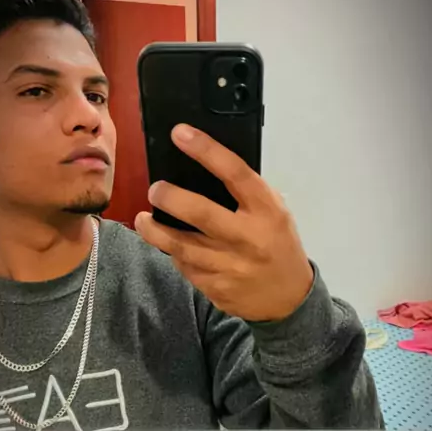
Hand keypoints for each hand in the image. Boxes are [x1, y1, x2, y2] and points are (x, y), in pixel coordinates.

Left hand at [134, 124, 313, 321]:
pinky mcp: (217, 289)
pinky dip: (175, 255)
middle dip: (171, 198)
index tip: (179, 133)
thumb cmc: (278, 243)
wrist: (289, 297)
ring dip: (156, 232)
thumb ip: (246, 194)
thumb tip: (203, 167)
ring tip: (143, 219)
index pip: (235, 173)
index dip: (206, 150)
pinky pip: (186, 268)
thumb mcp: (275, 212)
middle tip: (155, 190)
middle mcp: (248, 238)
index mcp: (266, 211)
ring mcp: (231, 267)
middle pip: (201, 213)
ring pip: (182, 247)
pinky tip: (169, 246)